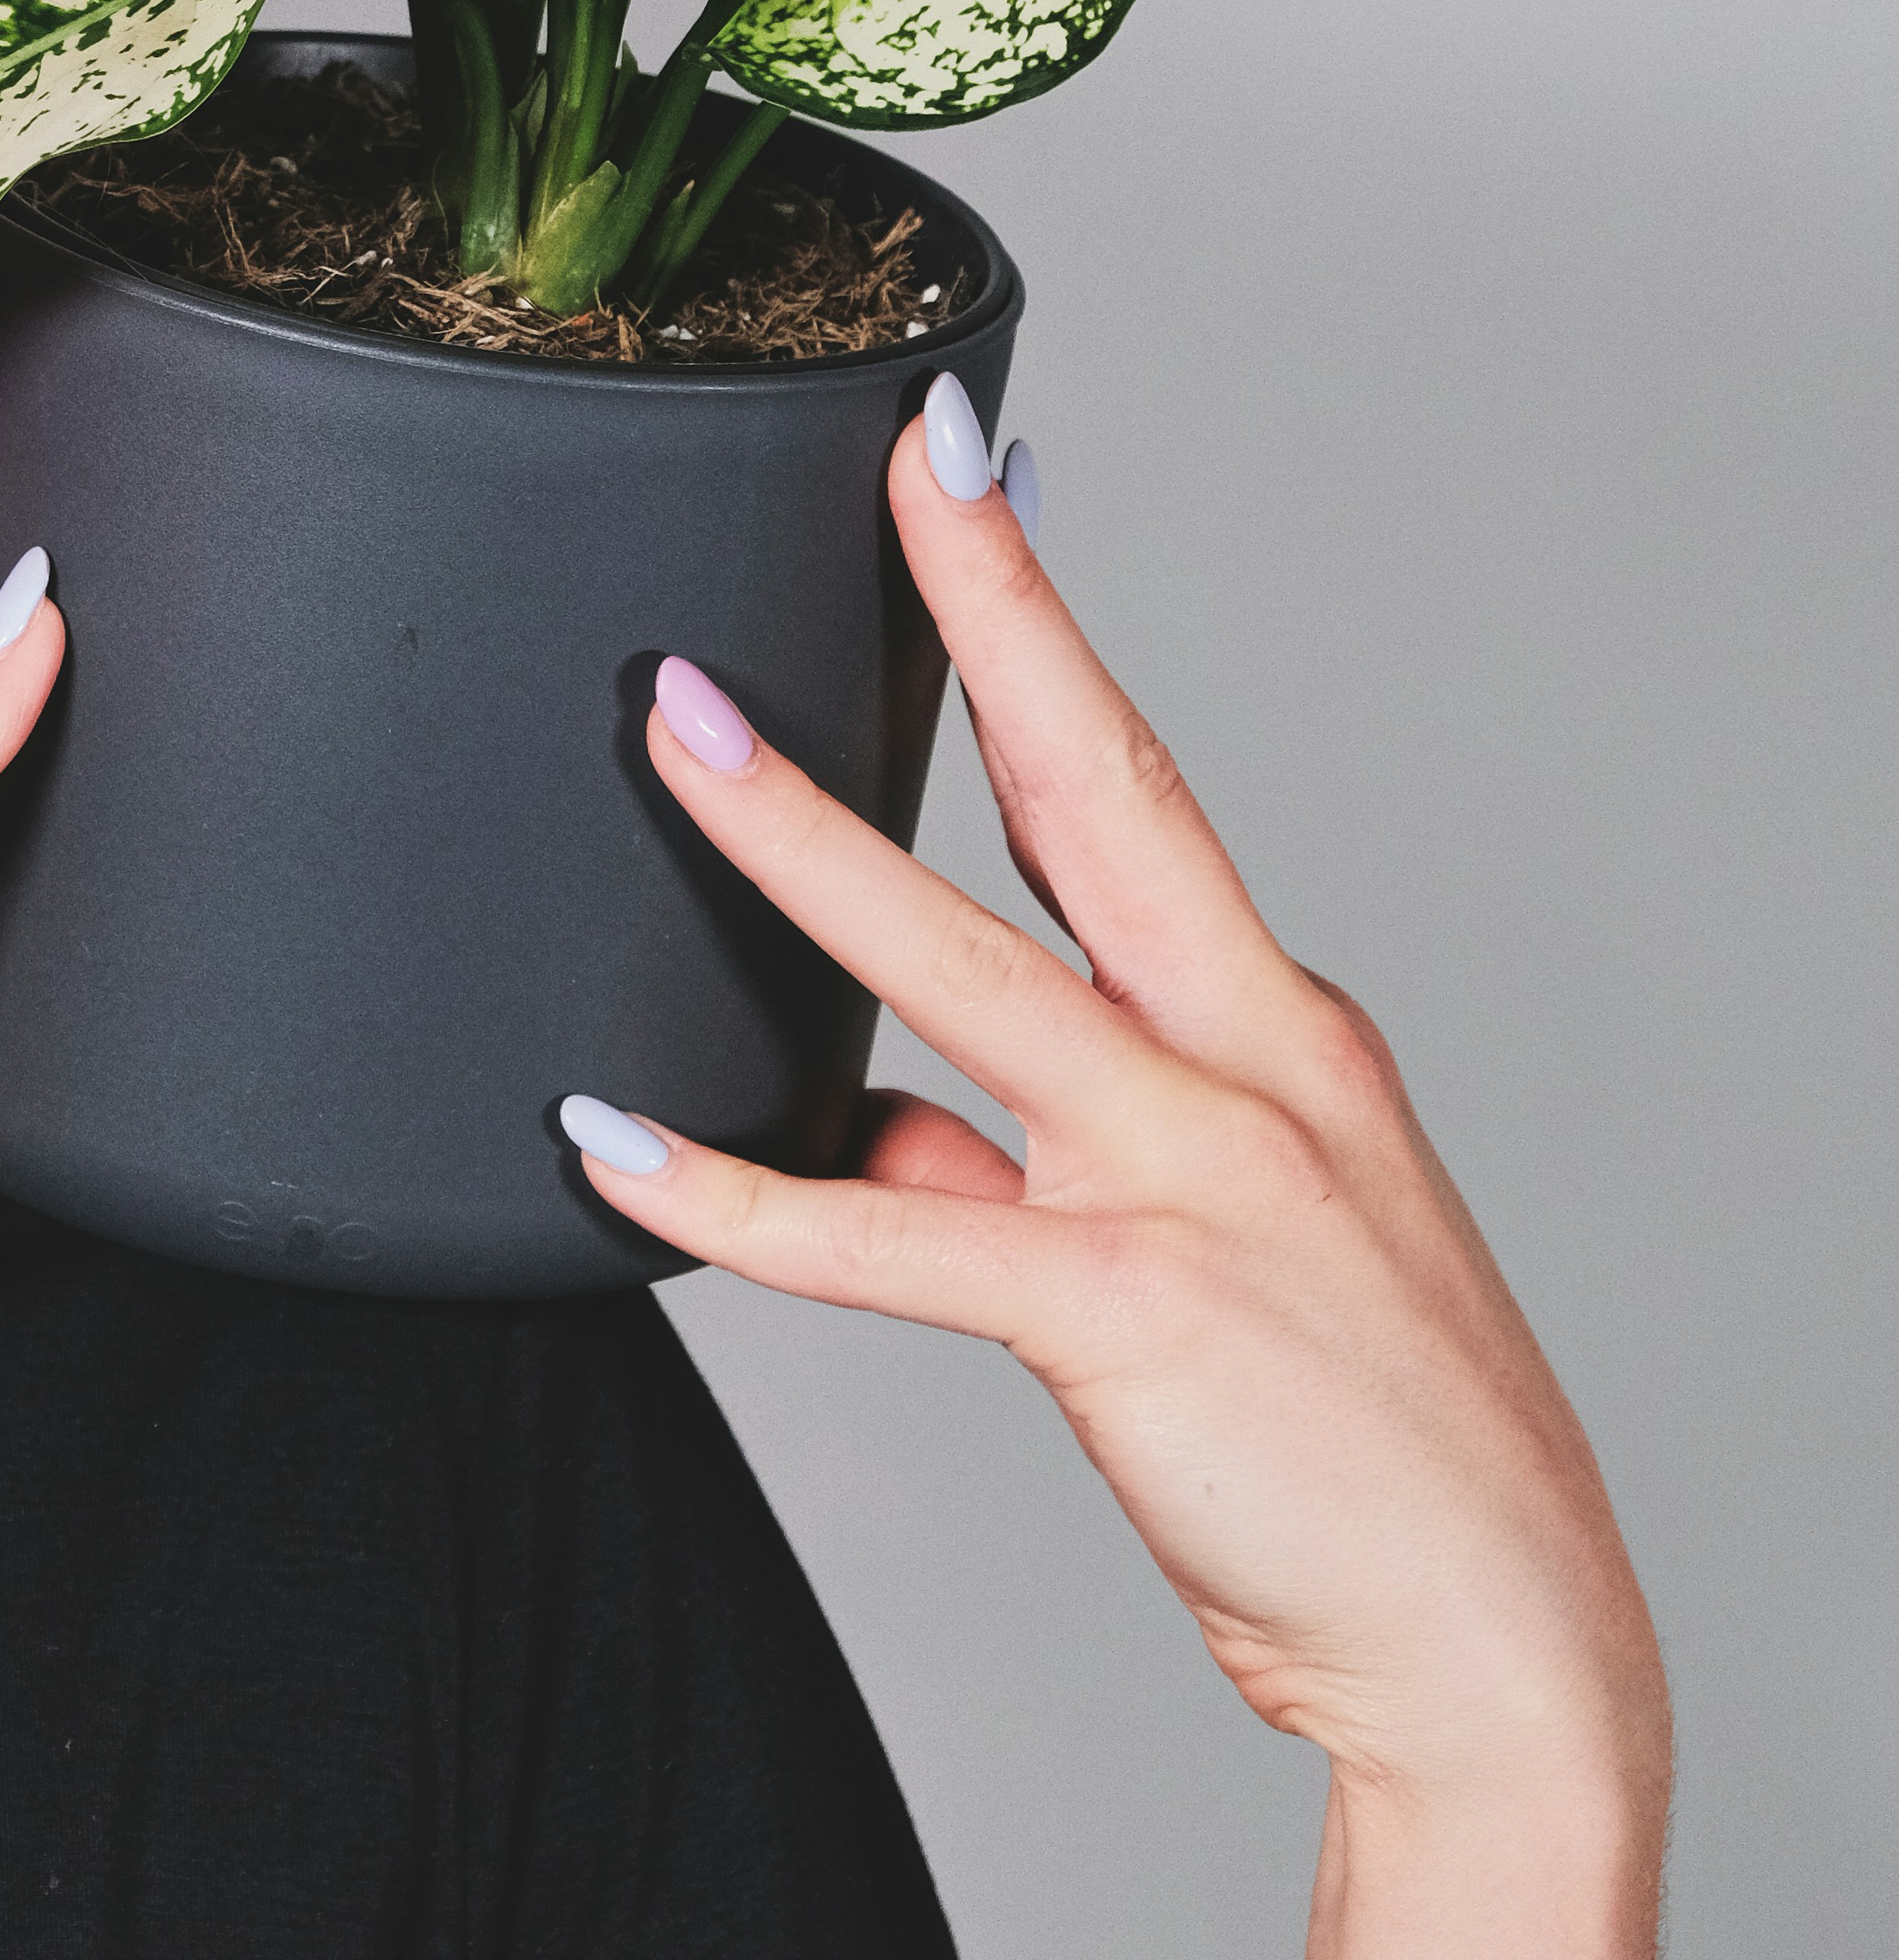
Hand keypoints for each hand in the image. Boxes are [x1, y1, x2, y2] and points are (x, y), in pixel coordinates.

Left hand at [564, 394, 1670, 1959]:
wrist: (1504, 1655)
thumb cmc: (1365, 1446)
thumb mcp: (1211, 1258)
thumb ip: (1019, 1171)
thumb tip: (868, 1131)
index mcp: (1272, 1034)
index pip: (1128, 787)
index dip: (1037, 626)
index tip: (968, 479)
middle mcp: (1249, 1066)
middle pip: (1100, 790)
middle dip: (995, 611)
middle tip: (900, 465)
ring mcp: (1198, 1174)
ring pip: (965, 964)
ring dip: (804, 840)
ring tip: (679, 731)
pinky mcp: (1136, 1307)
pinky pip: (892, 1235)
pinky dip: (738, 1196)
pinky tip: (615, 1152)